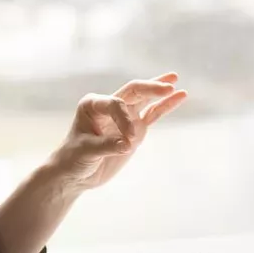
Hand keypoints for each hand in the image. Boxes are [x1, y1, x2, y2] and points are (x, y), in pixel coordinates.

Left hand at [50, 73, 187, 190]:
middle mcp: (109, 106)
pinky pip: (153, 114)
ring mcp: (124, 116)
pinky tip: (180, 96)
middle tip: (168, 86)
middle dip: (150, 87)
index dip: (124, 119)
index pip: (115, 103)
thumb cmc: (73, 158)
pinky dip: (165, 106)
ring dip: (160, 90)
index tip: (128, 140)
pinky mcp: (135, 129)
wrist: (76, 173)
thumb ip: (106, 146)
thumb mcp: (86, 152)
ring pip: (145, 99)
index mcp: (93, 105)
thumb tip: (128, 143)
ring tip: (175, 79)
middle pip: (133, 91)